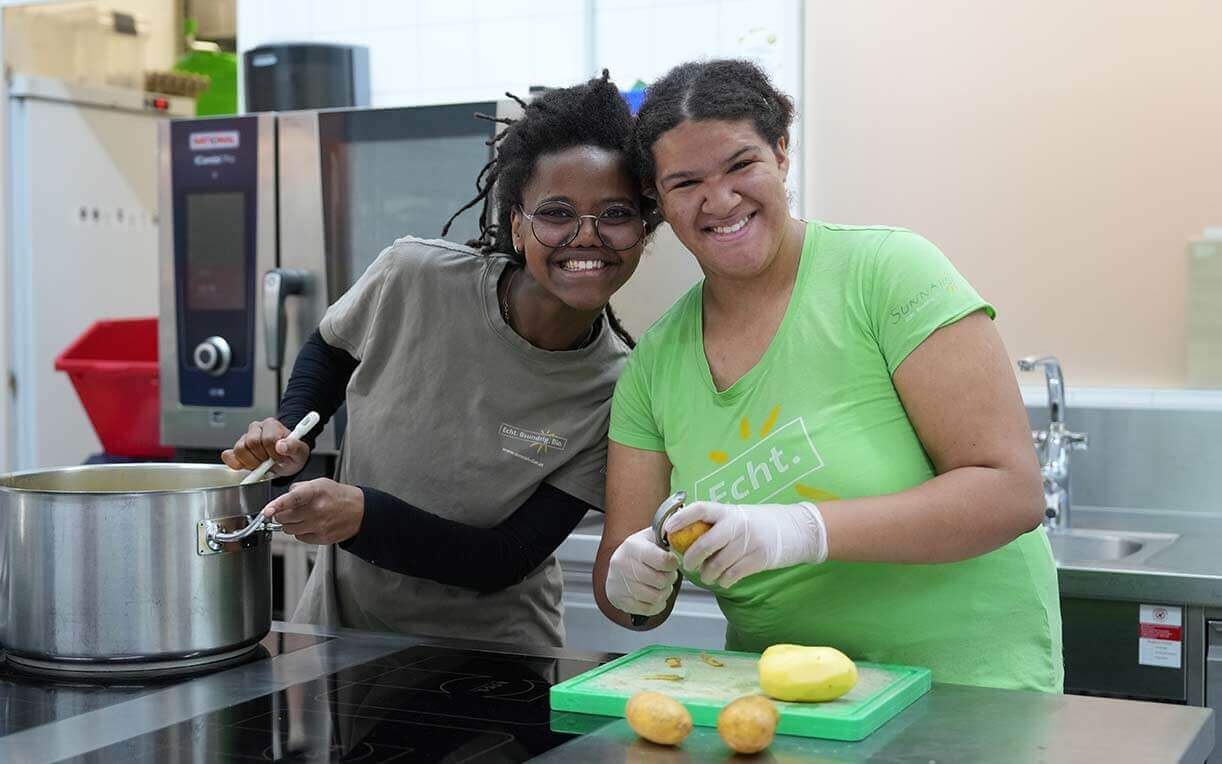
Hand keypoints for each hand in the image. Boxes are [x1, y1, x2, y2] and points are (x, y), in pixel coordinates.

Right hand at [222, 417, 310, 477]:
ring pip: (240, 449)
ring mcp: (245, 437)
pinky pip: (229, 455)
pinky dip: (236, 464)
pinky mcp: (236, 448)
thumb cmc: (291, 454)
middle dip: (262, 458)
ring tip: (261, 464)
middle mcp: (257, 428)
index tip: (279, 459)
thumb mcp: (300, 453)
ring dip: (251, 462)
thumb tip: (281, 446)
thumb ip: (294, 447)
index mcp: (272, 425)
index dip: (274, 453)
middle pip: (252, 443)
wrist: (285, 459)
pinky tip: (248, 466)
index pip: (268, 439)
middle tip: (269, 463)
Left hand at [261, 478, 363, 544]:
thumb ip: (300, 488)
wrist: (360, 511)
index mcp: (316, 492)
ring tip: (303, 517)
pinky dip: (301, 532)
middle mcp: (317, 510)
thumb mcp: (321, 483)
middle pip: (284, 518)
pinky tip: (310, 524)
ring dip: (291, 524)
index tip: (267, 511)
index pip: (293, 499)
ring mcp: (319, 526)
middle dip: (282, 514)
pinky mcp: (321, 538)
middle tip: (289, 510)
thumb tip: (284, 497)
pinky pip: (299, 538)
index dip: (278, 505)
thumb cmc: (340, 496)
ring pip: (289, 529)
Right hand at [606, 527, 679, 616]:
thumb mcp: (650, 537)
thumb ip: (666, 534)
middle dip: (670, 579)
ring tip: (661, 585)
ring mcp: (619, 583)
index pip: (663, 561)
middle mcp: (623, 564)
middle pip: (661, 581)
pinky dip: (656, 605)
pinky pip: (647, 609)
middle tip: (668, 574)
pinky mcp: (618, 599)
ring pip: (656, 597)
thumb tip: (681, 531)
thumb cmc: (639, 550)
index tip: (673, 562)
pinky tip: (654, 595)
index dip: (673, 564)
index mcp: (633, 547)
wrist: (617, 562)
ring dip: (664, 592)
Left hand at [663, 501, 827, 587]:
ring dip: (708, 574)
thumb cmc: (760, 523)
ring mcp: (749, 542)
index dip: (681, 519)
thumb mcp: (739, 515)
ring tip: (707, 576)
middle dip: (691, 558)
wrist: (797, 530)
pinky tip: (724, 581)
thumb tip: (686, 534)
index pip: (699, 509)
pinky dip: (724, 581)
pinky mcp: (760, 558)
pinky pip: (733, 574)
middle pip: (704, 543)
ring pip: (718, 563)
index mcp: (729, 511)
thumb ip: (717, 523)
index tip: (668, 530)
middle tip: (687, 565)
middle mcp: (737, 524)